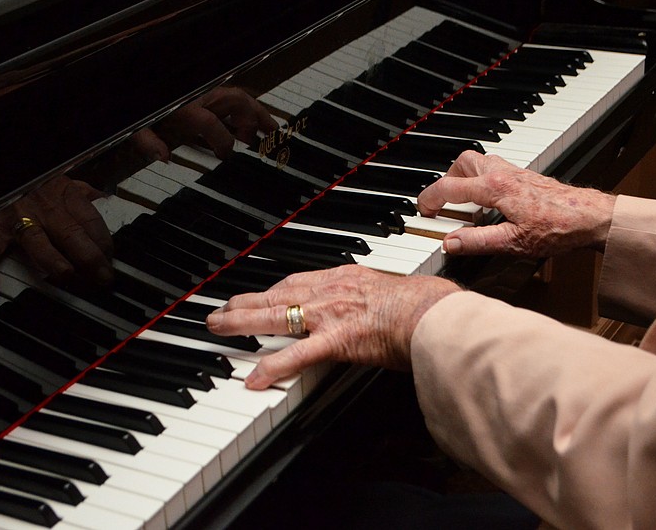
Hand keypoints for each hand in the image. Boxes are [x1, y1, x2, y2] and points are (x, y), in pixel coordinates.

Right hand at [0, 175, 112, 295]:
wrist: (3, 169)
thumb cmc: (38, 182)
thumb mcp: (65, 181)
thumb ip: (84, 193)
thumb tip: (106, 202)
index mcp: (65, 195)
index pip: (91, 220)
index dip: (104, 242)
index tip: (111, 261)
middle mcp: (44, 208)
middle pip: (70, 233)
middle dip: (89, 257)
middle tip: (103, 278)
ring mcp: (18, 218)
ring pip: (37, 241)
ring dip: (53, 259)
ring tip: (66, 275)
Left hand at [130, 86, 277, 160]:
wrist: (133, 90)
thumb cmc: (137, 109)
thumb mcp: (135, 126)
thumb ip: (147, 140)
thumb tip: (162, 156)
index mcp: (184, 106)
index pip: (211, 122)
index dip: (222, 141)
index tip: (226, 156)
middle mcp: (199, 96)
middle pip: (235, 101)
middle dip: (254, 119)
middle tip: (265, 139)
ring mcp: (205, 95)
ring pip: (238, 98)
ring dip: (257, 114)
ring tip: (273, 131)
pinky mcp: (205, 97)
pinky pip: (231, 102)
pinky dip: (247, 113)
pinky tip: (256, 128)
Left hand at [206, 265, 461, 389]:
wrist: (436, 312)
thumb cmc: (425, 304)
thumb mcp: (392, 290)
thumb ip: (374, 296)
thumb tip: (374, 307)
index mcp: (346, 277)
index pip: (298, 281)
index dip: (273, 290)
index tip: (258, 294)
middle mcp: (332, 290)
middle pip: (277, 294)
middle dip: (245, 301)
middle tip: (221, 307)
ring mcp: (331, 314)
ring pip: (276, 316)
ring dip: (242, 322)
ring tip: (218, 327)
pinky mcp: (337, 340)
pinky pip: (297, 355)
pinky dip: (272, 367)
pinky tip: (252, 378)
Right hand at [417, 151, 615, 256]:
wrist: (592, 218)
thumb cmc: (559, 228)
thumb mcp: (514, 242)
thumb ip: (477, 242)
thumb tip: (450, 243)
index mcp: (494, 188)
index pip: (449, 187)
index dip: (430, 199)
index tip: (423, 211)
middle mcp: (502, 174)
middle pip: (462, 163)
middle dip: (446, 181)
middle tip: (442, 203)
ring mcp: (514, 172)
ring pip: (478, 161)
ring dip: (464, 177)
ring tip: (462, 201)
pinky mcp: (525, 177)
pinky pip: (493, 169)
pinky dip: (481, 180)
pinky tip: (488, 202)